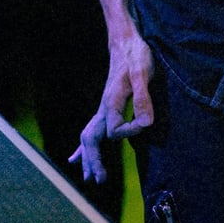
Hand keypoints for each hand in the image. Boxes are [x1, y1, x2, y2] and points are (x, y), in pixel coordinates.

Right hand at [69, 34, 153, 183]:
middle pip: (90, 139)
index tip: (146, 122)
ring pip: (88, 137)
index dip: (131, 131)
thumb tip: (146, 122)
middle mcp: (104, 108)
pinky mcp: (107, 106)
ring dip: (88, 157)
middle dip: (93, 160)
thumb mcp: (142, 72)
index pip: (115, 131)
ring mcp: (103, 108)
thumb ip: (143, 97)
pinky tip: (77, 156)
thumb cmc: (135, 55)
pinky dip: (85, 146)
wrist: (125, 42)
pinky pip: (91, 130)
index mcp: (111, 103)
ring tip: (87, 176)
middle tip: (99, 180)